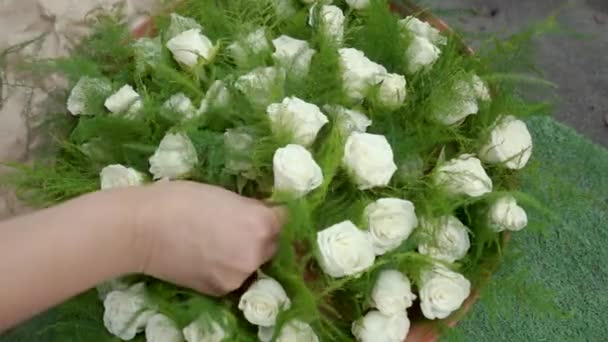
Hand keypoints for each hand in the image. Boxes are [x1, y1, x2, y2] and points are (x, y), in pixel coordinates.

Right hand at [131, 181, 284, 295]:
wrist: (141, 228)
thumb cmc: (180, 199)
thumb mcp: (224, 194)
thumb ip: (249, 208)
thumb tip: (263, 215)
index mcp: (261, 223)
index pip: (283, 219)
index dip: (271, 214)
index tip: (260, 212)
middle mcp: (257, 252)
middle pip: (272, 244)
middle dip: (260, 236)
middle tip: (234, 227)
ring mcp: (240, 275)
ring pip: (252, 262)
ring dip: (243, 254)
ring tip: (216, 243)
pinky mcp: (221, 290)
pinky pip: (234, 276)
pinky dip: (225, 269)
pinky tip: (206, 257)